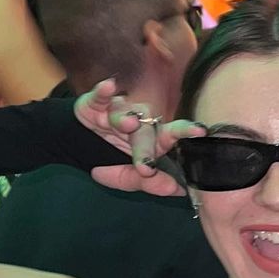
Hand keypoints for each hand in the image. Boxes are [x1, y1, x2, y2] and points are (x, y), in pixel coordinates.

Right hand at [74, 79, 205, 196]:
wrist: (78, 147)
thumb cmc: (112, 160)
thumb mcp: (128, 178)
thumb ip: (150, 183)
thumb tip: (177, 191)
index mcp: (153, 139)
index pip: (172, 134)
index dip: (186, 131)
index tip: (200, 131)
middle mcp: (139, 122)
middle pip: (145, 130)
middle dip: (144, 148)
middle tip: (145, 166)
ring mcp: (118, 110)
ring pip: (123, 112)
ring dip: (124, 118)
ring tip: (127, 124)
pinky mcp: (97, 102)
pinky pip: (100, 96)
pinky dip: (103, 92)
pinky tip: (109, 86)